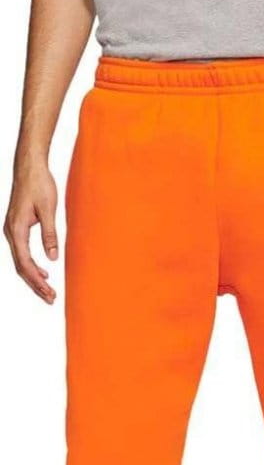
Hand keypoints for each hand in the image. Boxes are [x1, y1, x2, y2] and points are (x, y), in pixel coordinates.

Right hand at [4, 154, 57, 303]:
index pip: (25, 263)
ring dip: (33, 277)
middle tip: (51, 299)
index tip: (50, 292)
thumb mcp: (49, 210)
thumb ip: (50, 235)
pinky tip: (43, 272)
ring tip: (48, 291)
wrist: (29, 166)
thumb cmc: (39, 184)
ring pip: (20, 261)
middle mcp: (10, 232)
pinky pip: (21, 253)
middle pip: (20, 267)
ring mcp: (11, 230)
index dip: (37, 281)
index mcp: (16, 229)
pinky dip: (31, 266)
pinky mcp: (16, 227)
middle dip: (35, 285)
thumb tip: (52, 258)